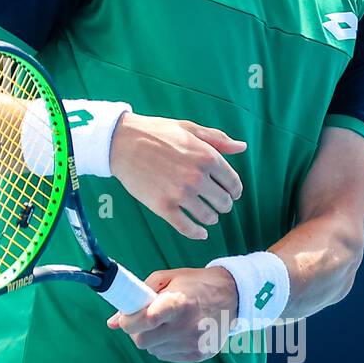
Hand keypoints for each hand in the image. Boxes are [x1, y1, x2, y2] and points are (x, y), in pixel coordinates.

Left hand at [107, 267, 237, 361]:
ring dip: (151, 339)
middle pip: (143, 341)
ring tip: (163, 324)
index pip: (145, 321)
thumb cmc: (195, 284)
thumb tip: (111, 322)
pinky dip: (164, 346)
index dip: (128, 321)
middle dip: (136, 331)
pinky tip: (174, 332)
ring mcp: (194, 344)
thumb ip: (137, 296)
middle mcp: (187, 327)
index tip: (126, 318)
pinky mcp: (199, 355)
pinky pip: (167, 356)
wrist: (233, 296)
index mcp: (178, 303)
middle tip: (142, 321)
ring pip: (153, 350)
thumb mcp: (166, 278)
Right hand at [110, 114, 245, 238]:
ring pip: (208, 216)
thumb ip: (218, 139)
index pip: (233, 182)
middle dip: (223, 205)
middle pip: (223, 202)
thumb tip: (242, 147)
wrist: (121, 142)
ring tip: (208, 215)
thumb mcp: (189, 129)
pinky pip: (187, 228)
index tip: (231, 193)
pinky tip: (200, 233)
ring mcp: (180, 194)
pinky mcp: (163, 207)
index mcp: (207, 157)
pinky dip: (197, 233)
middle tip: (218, 204)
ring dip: (211, 218)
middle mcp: (197, 177)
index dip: (234, 191)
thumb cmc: (156, 133)